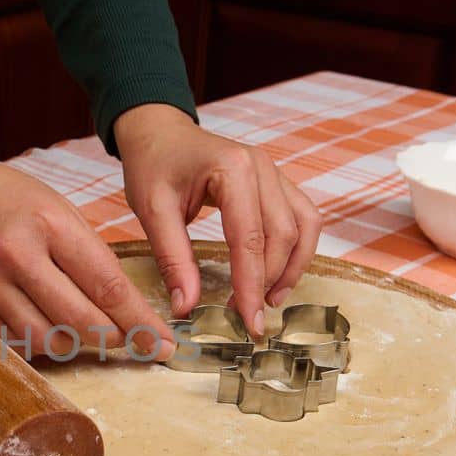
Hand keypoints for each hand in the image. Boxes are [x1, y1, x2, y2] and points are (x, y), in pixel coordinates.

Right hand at [0, 155, 175, 358]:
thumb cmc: (1, 197)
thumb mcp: (53, 205)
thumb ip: (85, 250)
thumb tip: (121, 302)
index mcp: (50, 224)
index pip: (107, 285)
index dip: (140, 322)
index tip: (163, 345)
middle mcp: (19, 257)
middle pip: (81, 322)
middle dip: (114, 340)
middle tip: (129, 343)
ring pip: (48, 342)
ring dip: (74, 345)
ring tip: (81, 332)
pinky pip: (14, 344)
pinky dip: (37, 345)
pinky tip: (45, 331)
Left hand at [114, 104, 321, 335]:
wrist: (158, 132)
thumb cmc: (153, 164)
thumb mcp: (152, 210)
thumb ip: (172, 258)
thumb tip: (187, 307)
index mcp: (233, 169)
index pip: (250, 238)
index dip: (252, 285)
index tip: (248, 322)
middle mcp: (263, 168)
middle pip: (283, 235)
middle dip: (269, 282)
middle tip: (249, 320)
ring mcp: (275, 172)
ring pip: (303, 227)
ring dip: (292, 268)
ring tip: (269, 301)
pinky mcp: (277, 182)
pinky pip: (302, 217)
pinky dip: (296, 249)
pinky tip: (278, 275)